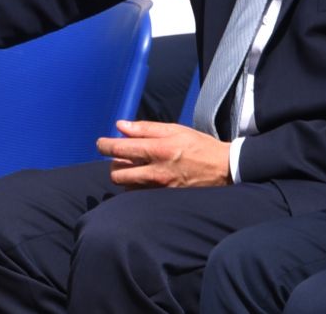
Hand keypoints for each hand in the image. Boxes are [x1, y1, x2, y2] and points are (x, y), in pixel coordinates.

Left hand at [99, 120, 232, 187]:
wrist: (224, 169)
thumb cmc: (199, 145)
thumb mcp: (175, 129)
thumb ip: (145, 128)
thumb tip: (120, 126)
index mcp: (158, 149)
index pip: (119, 149)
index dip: (104, 146)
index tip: (101, 144)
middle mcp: (157, 171)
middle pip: (117, 173)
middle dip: (113, 164)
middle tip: (120, 157)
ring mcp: (160, 187)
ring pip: (127, 186)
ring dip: (125, 176)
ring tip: (134, 167)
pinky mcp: (165, 198)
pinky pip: (140, 194)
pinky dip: (136, 186)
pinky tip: (144, 177)